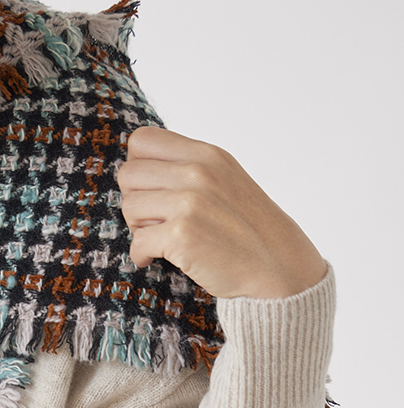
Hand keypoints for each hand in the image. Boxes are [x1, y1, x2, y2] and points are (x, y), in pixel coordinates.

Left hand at [116, 126, 327, 298]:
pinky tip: (154, 259)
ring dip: (139, 228)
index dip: (139, 168)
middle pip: (128, 175)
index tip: (153, 192)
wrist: (278, 266)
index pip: (142, 141)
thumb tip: (139, 168)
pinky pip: (137, 242)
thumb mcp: (224, 179)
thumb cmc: (247, 228)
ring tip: (161, 239)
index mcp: (206, 154)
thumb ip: (189, 168)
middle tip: (154, 221)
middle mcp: (197, 172)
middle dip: (135, 201)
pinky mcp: (182, 235)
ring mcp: (189, 202)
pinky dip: (141, 256)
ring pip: (129, 207)